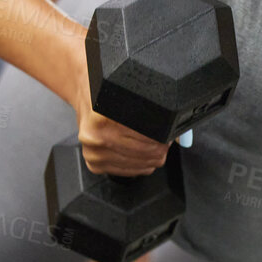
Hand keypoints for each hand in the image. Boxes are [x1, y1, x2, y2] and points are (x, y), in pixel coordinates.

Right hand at [67, 55, 176, 177]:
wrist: (84, 93)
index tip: (168, 131)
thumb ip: (153, 110)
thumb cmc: (108, 90)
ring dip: (153, 156)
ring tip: (154, 143)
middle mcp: (94, 138)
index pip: (145, 136)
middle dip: (161, 145)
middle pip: (145, 152)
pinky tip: (142, 152)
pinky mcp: (94, 164)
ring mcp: (93, 153)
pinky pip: (130, 171)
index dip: (162, 135)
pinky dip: (141, 164)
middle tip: (166, 137)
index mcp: (101, 119)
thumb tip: (177, 132)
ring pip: (141, 164)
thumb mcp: (128, 92)